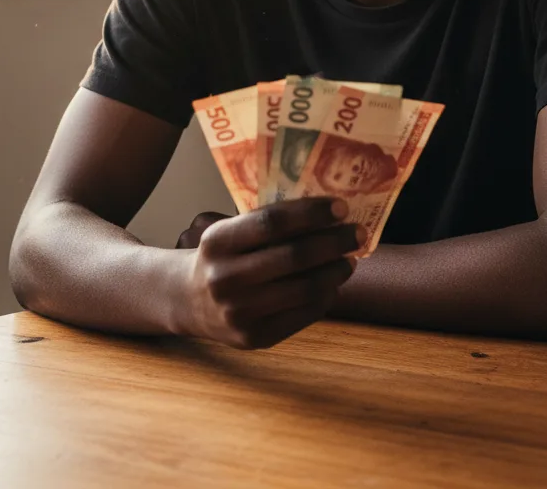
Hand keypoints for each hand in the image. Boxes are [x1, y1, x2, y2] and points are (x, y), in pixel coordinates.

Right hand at [175, 197, 361, 349]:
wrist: (189, 301)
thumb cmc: (223, 256)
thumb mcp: (230, 232)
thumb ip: (267, 224)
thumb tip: (328, 214)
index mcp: (217, 241)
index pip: (272, 222)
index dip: (311, 214)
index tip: (341, 207)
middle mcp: (224, 278)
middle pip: (294, 257)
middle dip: (334, 243)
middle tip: (357, 233)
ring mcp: (239, 312)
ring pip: (304, 289)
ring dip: (335, 271)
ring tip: (349, 259)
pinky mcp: (254, 338)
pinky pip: (302, 315)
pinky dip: (325, 296)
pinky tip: (332, 284)